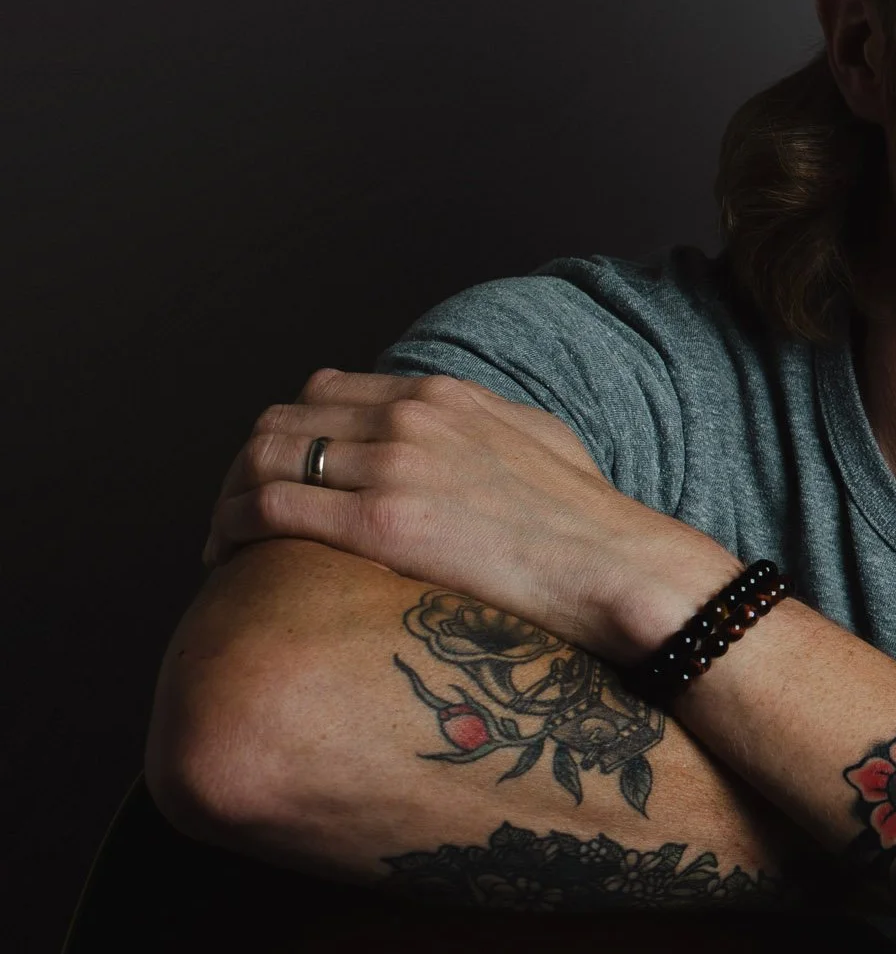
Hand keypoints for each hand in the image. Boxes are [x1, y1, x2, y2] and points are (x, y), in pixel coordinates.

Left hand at [206, 370, 737, 657]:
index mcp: (442, 395)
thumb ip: (482, 425)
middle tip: (237, 514)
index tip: (283, 476)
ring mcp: (393, 466)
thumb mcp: (537, 439)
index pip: (326, 391)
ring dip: (226, 497)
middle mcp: (408, 418)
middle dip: (244, 466)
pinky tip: (229, 556)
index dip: (289, 433)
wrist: (615, 563)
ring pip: (262, 459)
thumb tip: (460, 431)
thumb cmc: (589, 519)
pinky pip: (271, 508)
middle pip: (281, 420)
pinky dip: (233, 527)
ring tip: (222, 542)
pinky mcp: (381, 523)